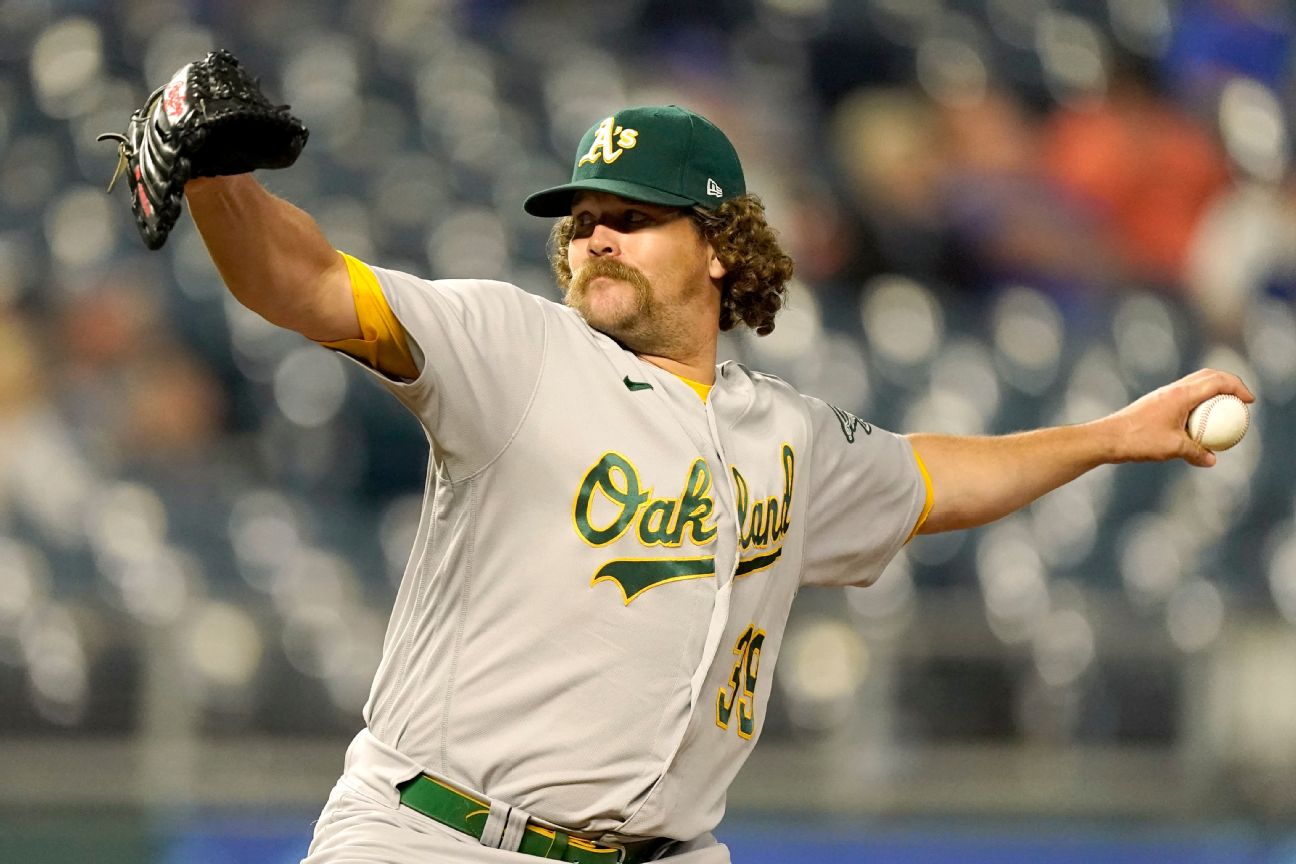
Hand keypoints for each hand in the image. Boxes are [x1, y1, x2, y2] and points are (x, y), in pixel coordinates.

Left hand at [1104, 368, 1254, 467]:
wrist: (1107, 438)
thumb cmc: (1139, 440)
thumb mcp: (1172, 449)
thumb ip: (1196, 452)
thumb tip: (1212, 460)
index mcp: (1181, 394)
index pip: (1217, 381)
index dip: (1238, 387)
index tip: (1250, 401)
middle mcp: (1173, 390)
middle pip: (1208, 376)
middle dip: (1229, 383)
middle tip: (1241, 400)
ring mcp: (1162, 395)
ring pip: (1195, 384)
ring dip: (1213, 391)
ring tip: (1224, 409)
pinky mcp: (1155, 403)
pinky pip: (1184, 396)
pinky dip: (1198, 402)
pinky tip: (1199, 421)